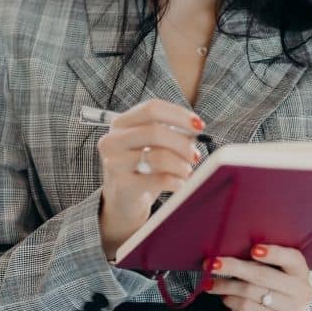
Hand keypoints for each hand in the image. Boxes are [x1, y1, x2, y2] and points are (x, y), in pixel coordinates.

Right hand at [96, 99, 203, 257]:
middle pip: (155, 131)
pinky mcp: (123, 186)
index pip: (151, 109)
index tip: (199, 126)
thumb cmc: (141, 168)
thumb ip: (170, 132)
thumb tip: (196, 128)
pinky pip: (159, 180)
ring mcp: (115, 164)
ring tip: (186, 172)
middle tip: (195, 156)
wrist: (121, 201)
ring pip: (158, 156)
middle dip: (183, 143)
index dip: (179, 115)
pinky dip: (176, 181)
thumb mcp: (150, 145)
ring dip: (181, 165)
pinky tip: (179, 184)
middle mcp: (112, 141)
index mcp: (120, 124)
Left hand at [204, 244, 311, 310]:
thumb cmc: (260, 299)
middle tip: (212, 264)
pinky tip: (224, 298)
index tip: (253, 250)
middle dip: (234, 267)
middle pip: (264, 275)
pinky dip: (231, 300)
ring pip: (251, 291)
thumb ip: (255, 264)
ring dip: (226, 285)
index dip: (274, 253)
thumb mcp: (261, 279)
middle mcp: (301, 292)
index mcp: (300, 274)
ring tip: (210, 283)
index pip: (293, 258)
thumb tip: (229, 250)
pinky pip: (248, 307)